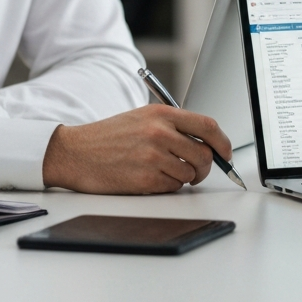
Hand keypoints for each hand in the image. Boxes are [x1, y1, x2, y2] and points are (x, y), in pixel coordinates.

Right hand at [41, 105, 232, 193]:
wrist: (76, 152)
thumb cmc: (109, 136)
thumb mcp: (142, 117)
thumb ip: (173, 125)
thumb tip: (206, 143)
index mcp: (161, 114)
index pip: (208, 126)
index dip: (223, 142)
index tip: (225, 152)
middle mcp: (160, 133)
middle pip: (204, 154)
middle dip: (206, 167)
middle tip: (197, 170)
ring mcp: (153, 157)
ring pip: (190, 174)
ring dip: (184, 178)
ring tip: (165, 171)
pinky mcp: (145, 180)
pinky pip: (172, 188)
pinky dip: (168, 186)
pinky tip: (151, 177)